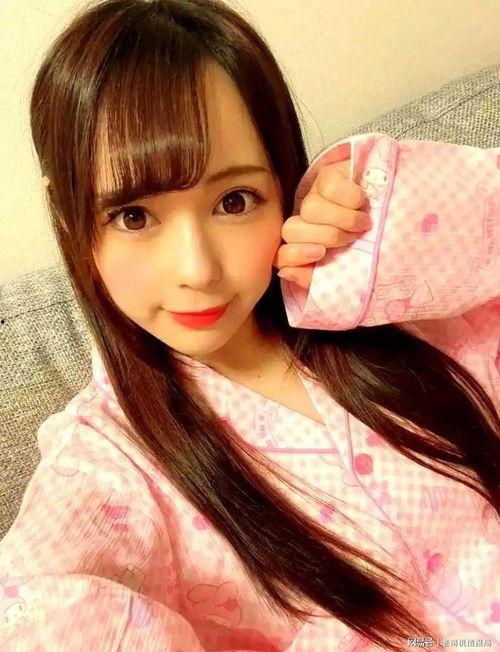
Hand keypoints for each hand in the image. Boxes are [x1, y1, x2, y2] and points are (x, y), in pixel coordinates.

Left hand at [273, 159, 370, 289]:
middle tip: (352, 238)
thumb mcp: (350, 269)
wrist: (402, 212)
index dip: (295, 255)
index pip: (282, 254)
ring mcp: (314, 196)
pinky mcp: (329, 175)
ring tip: (363, 223)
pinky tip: (362, 202)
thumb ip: (317, 278)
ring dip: (343, 220)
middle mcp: (304, 221)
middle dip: (326, 237)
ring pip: (310, 209)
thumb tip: (286, 272)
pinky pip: (330, 188)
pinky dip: (350, 198)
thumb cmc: (375, 246)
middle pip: (292, 230)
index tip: (320, 253)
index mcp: (306, 248)